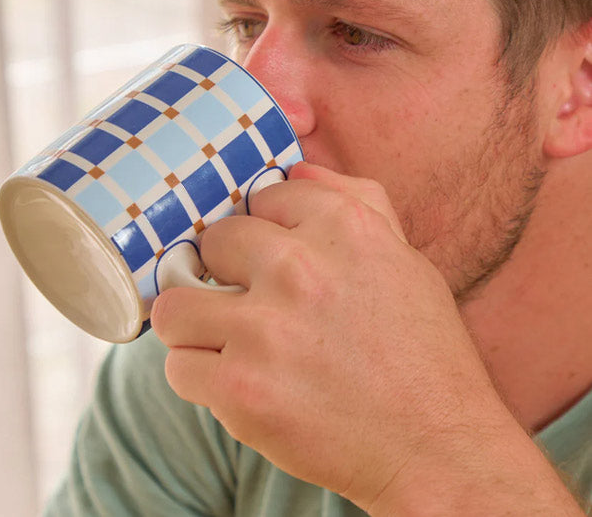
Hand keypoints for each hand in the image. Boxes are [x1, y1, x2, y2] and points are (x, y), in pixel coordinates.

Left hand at [150, 163, 577, 513]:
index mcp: (343, 228)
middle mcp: (300, 268)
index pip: (261, 198)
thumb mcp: (404, 258)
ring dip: (195, 323)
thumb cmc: (423, 353)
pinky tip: (235, 384)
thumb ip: (354, 200)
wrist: (439, 450)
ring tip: (226, 342)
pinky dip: (199, 376)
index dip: (263, 231)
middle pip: (212, 242)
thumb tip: (295, 166)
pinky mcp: (240, 389)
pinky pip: (177, 365)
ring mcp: (265, 329)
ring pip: (175, 303)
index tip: (271, 260)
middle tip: (250, 303)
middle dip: (225, 273)